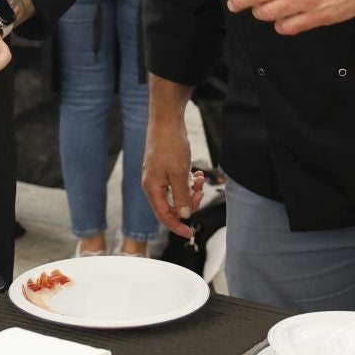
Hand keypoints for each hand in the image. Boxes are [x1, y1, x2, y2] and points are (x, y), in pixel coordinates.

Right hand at [141, 117, 202, 237]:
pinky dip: (189, 181)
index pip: (163, 215)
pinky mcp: (165, 168)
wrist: (166, 121)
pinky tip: (197, 173)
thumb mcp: (179, 173)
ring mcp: (158, 176)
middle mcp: (153, 184)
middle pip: (171, 206)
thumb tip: (183, 215)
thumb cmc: (169, 145)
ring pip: (176, 193)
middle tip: (201, 193)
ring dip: (191, 190)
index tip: (190, 233)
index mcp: (152, 188)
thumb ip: (181, 196)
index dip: (177, 226)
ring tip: (201, 179)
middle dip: (188, 203)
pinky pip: (177, 182)